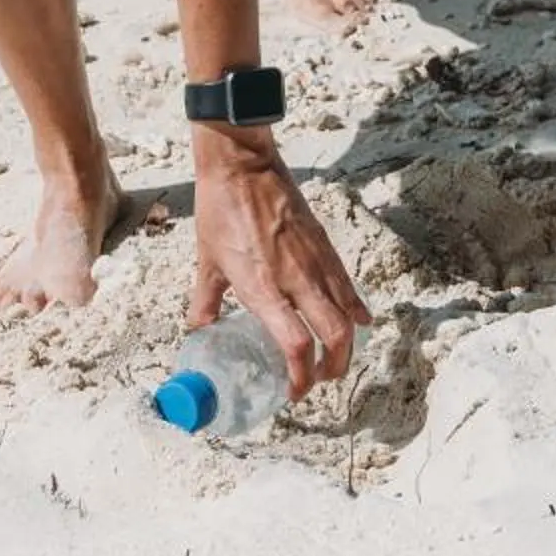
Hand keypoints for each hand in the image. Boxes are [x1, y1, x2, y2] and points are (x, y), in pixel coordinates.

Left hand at [187, 131, 371, 398]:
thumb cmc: (220, 210)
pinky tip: (358, 321)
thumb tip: (198, 330)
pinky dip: (355, 309)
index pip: (295, 345)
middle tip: (319, 379)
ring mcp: (315, 262)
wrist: (242, 165)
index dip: (301, 376)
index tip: (293, 390)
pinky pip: (347, 286)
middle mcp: (295, 279)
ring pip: (348, 315)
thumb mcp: (206, 262)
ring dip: (346, 344)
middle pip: (334, 336)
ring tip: (334, 357)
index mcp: (262, 288)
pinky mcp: (325, 246)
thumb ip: (204, 302)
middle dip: (333, 367)